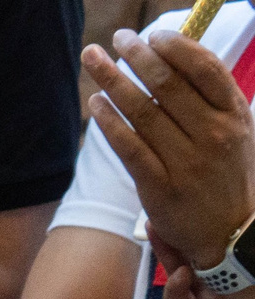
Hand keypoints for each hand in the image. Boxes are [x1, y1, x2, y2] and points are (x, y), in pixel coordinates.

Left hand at [84, 30, 254, 269]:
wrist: (230, 232)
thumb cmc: (226, 174)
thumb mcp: (236, 131)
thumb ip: (210, 99)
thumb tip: (175, 61)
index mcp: (234, 115)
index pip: (205, 69)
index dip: (176, 47)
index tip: (153, 34)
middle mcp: (213, 135)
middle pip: (168, 85)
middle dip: (138, 57)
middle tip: (117, 39)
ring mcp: (187, 161)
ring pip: (143, 112)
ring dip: (114, 81)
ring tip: (94, 60)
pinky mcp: (160, 186)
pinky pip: (129, 147)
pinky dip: (109, 122)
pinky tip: (95, 104)